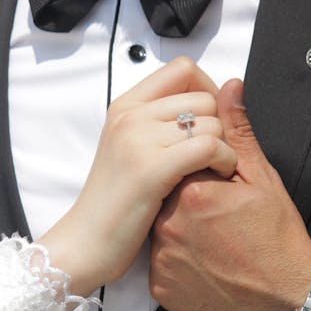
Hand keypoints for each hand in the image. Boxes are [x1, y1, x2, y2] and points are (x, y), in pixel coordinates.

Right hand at [39, 57, 236, 296]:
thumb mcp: (134, 152)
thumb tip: (213, 98)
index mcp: (126, 106)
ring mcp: (138, 140)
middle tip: (215, 154)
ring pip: (210, 122)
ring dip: (225, 147)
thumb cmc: (116, 203)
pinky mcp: (151, 169)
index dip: (208, 89)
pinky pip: (209, 147)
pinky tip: (218, 176)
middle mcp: (131, 116)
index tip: (209, 121)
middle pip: (203, 96)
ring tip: (216, 169)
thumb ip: (163, 123)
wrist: (85, 242)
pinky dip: (225, 161)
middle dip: (220, 124)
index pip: (182, 68)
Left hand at [150, 79, 310, 310]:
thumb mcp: (263, 179)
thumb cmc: (279, 240)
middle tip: (222, 218)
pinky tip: (208, 264)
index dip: (204, 172)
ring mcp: (162, 259)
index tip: (224, 188)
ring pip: (163, 229)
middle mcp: (169, 224)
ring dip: (184, 229)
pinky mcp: (161, 286)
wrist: (286, 303)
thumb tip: (227, 87)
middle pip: (168, 195)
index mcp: (192, 192)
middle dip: (191, 199)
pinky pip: (162, 263)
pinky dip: (180, 260)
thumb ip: (238, 132)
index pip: (181, 163)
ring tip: (217, 241)